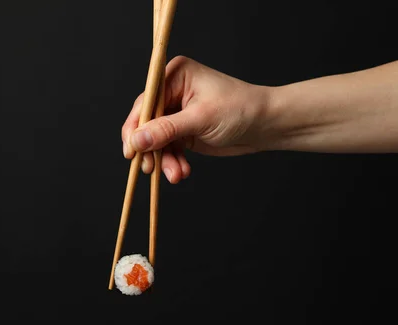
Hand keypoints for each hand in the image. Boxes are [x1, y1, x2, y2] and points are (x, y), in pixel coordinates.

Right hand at [122, 56, 272, 183]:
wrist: (266, 126)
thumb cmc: (240, 109)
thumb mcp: (200, 119)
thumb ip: (166, 130)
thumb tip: (136, 140)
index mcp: (175, 76)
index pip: (145, 102)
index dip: (134, 128)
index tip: (131, 150)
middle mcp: (173, 92)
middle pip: (146, 123)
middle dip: (150, 148)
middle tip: (150, 168)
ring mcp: (177, 113)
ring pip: (156, 141)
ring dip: (164, 160)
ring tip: (175, 174)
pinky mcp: (184, 131)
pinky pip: (169, 149)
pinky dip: (173, 162)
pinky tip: (182, 172)